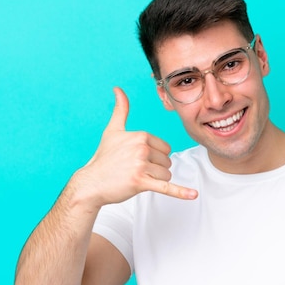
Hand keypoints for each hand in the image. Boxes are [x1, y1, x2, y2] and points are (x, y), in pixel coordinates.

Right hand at [75, 87, 197, 207]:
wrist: (91, 182)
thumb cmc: (104, 157)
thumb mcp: (112, 131)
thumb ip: (120, 110)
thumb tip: (118, 89)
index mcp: (141, 135)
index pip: (165, 148)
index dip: (155, 157)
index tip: (137, 159)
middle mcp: (142, 148)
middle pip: (167, 161)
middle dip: (155, 169)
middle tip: (135, 170)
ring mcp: (141, 165)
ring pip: (166, 174)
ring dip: (155, 180)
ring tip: (136, 178)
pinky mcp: (140, 182)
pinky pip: (166, 187)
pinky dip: (180, 192)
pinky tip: (193, 195)